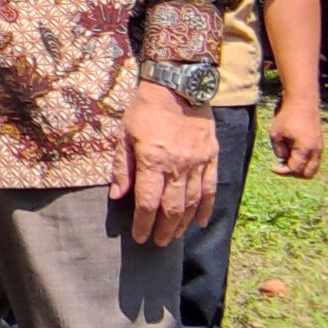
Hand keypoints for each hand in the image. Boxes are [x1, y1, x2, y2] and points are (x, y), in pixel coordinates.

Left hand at [110, 80, 217, 245]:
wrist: (178, 84)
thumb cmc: (145, 109)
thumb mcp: (123, 134)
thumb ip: (122, 167)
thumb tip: (116, 196)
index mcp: (152, 160)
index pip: (147, 202)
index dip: (143, 223)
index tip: (139, 237)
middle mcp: (177, 165)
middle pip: (172, 208)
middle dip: (164, 229)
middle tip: (159, 243)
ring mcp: (197, 162)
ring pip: (192, 202)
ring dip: (183, 223)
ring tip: (175, 235)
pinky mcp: (211, 156)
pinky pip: (211, 188)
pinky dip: (206, 207)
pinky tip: (199, 221)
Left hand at [268, 100, 323, 178]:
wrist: (302, 100)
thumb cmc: (287, 115)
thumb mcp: (276, 134)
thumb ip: (279, 150)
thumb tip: (283, 158)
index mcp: (305, 149)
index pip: (294, 169)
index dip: (282, 171)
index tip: (272, 167)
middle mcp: (315, 150)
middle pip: (308, 174)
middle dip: (294, 173)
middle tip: (282, 165)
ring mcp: (319, 146)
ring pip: (313, 167)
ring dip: (300, 166)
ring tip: (287, 157)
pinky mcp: (319, 142)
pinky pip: (314, 158)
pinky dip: (305, 159)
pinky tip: (293, 151)